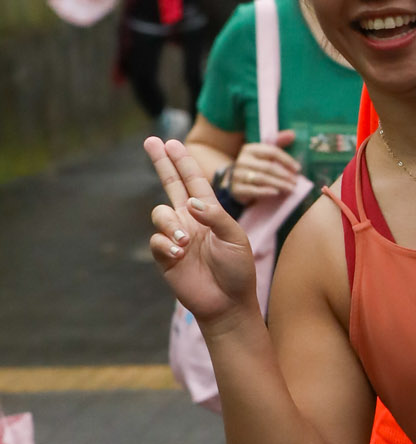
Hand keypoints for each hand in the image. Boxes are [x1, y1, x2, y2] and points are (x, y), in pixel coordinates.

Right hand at [145, 139, 259, 321]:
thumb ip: (216, 216)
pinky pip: (156, 241)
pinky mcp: (166, 256)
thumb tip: (190, 201)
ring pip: (159, 214)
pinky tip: (179, 254)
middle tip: (151, 141)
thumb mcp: (236, 238)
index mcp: (209, 213)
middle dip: (161, 163)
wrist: (228, 303)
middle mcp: (190, 220)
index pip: (193, 181)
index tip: (172, 142)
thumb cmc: (237, 270)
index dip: (183, 161)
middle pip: (170, 185)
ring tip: (184, 241)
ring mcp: (176, 237)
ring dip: (170, 223)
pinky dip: (165, 244)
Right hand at [220, 130, 299, 201]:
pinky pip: (252, 190)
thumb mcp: (265, 154)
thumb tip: (292, 134)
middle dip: (284, 175)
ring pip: (262, 178)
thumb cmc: (255, 166)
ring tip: (290, 188)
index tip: (298, 169)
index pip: (271, 152)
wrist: (236, 182)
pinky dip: (265, 191)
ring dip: (279, 184)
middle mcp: (242, 160)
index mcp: (250, 149)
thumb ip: (278, 143)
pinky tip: (276, 192)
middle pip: (268, 166)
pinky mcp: (236, 188)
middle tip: (295, 181)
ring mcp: (238, 174)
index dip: (286, 160)